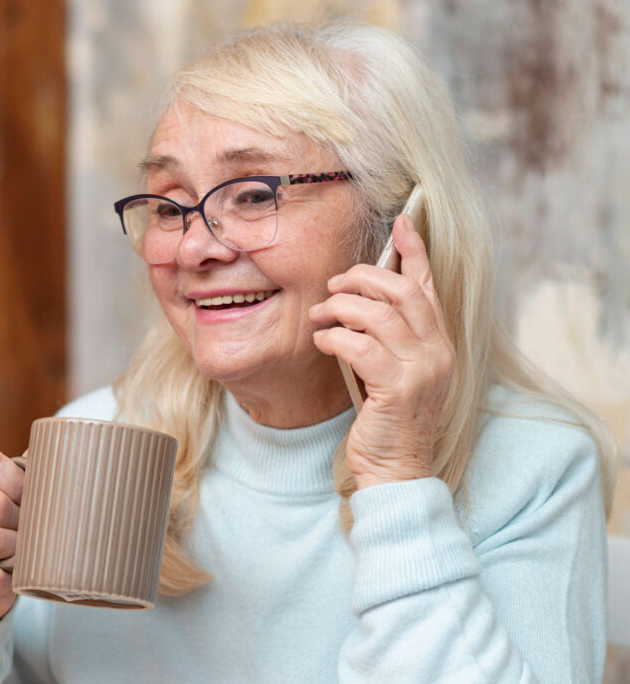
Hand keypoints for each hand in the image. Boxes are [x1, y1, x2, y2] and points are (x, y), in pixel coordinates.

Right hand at [0, 449, 24, 623]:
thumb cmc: (0, 528)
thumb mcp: (7, 494)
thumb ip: (26, 471)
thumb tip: (59, 451)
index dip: (19, 482)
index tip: (29, 497)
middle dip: (22, 521)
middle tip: (30, 530)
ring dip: (16, 550)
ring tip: (20, 551)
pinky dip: (8, 580)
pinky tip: (10, 575)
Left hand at [309, 213, 454, 488]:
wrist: (397, 470)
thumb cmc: (388, 420)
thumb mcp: (393, 372)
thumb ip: (387, 338)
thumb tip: (358, 300)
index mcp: (439, 344)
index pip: (429, 287)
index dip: (416, 252)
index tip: (402, 222)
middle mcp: (437, 352)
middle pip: (403, 292)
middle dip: (365, 278)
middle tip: (335, 284)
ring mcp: (421, 370)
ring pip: (380, 314)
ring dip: (342, 307)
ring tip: (320, 314)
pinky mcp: (398, 389)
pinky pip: (360, 345)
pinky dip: (334, 337)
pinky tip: (322, 341)